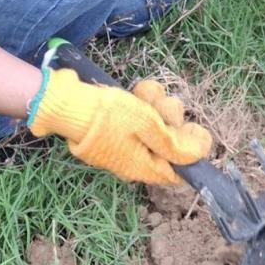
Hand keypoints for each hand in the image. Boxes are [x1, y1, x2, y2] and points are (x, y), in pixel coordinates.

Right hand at [27, 69, 211, 184]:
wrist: (68, 105)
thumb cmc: (109, 116)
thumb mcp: (147, 126)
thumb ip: (173, 144)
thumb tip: (196, 158)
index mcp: (144, 168)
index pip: (179, 171)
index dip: (190, 150)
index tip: (190, 127)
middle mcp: (134, 162)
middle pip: (167, 144)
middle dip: (170, 119)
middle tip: (163, 104)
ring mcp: (123, 147)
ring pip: (152, 126)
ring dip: (155, 105)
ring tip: (145, 93)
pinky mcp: (113, 132)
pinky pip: (134, 121)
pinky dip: (138, 104)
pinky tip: (136, 92)